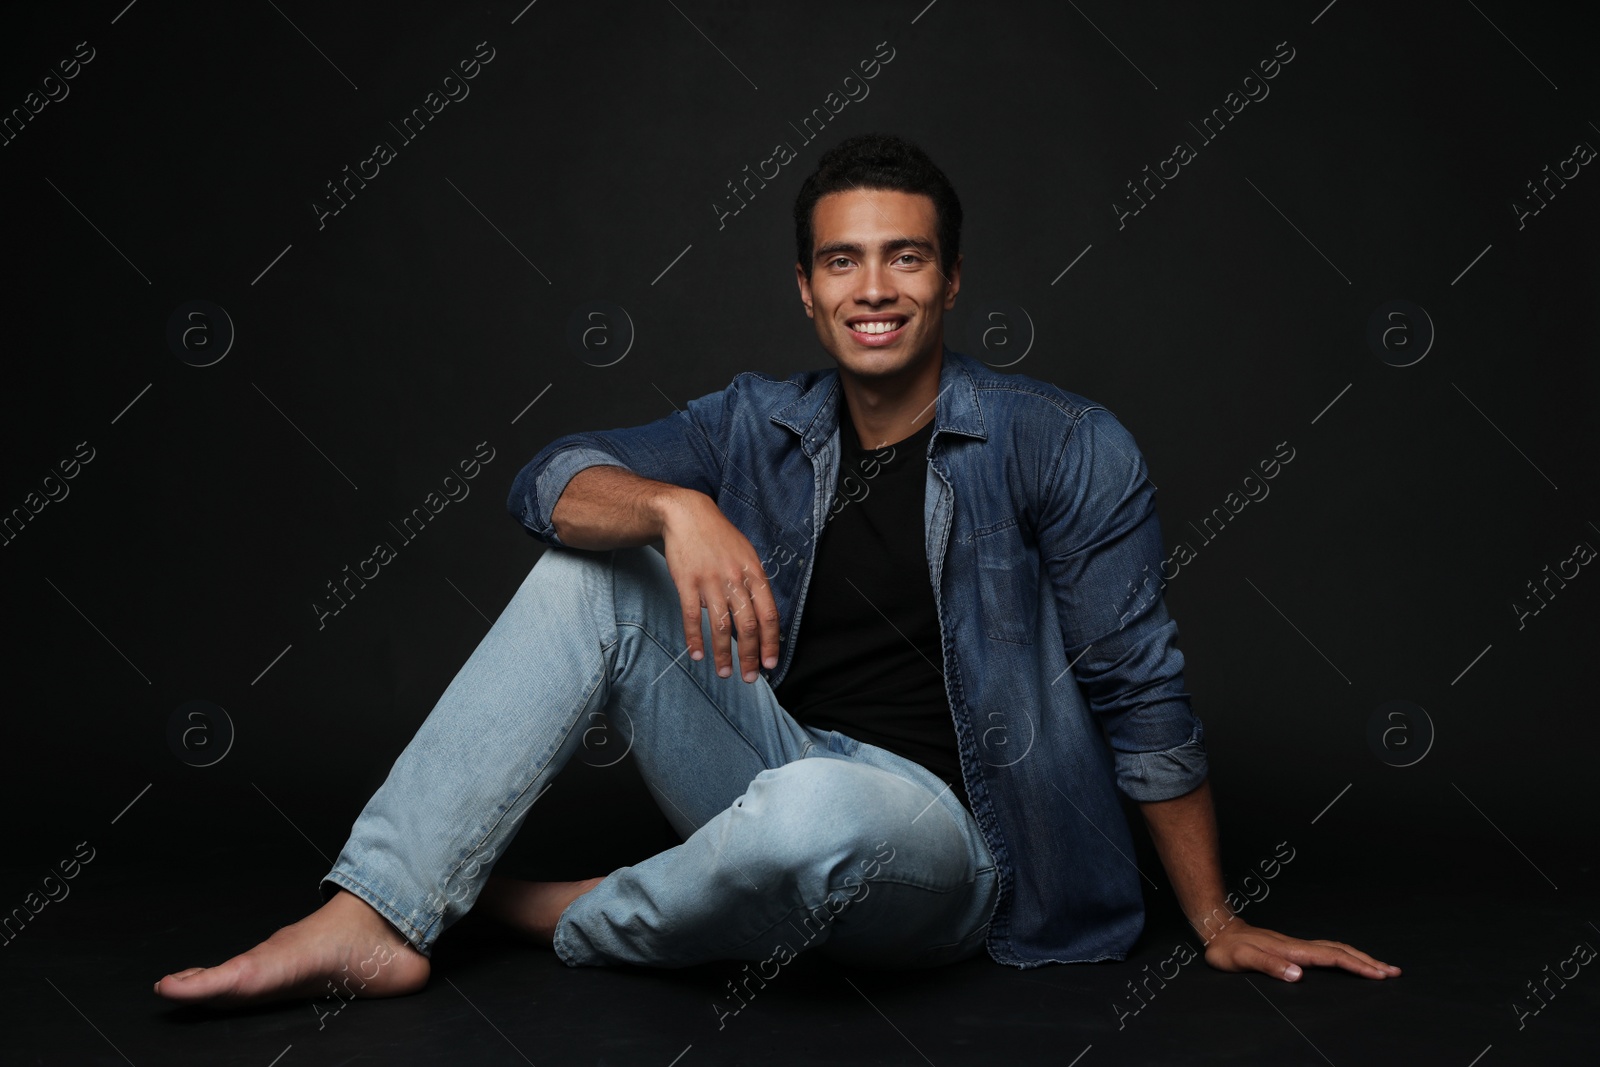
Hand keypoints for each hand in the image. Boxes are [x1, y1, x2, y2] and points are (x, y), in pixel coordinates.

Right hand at [658, 490, 780, 682]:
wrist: (687, 515)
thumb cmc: (720, 537)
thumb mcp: (747, 554)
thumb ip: (755, 584)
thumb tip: (762, 616)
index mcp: (754, 573)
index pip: (768, 614)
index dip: (771, 642)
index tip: (771, 663)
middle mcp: (735, 579)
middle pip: (748, 625)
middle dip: (750, 655)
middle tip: (750, 677)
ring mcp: (710, 581)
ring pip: (721, 626)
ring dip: (724, 654)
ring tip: (724, 673)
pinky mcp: (687, 583)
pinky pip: (693, 617)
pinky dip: (695, 639)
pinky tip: (698, 655)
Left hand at [1202, 918, 1400, 981]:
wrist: (1218, 930)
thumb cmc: (1228, 948)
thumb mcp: (1243, 959)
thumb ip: (1269, 966)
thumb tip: (1298, 975)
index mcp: (1292, 950)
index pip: (1331, 958)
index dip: (1356, 966)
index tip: (1379, 974)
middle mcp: (1298, 946)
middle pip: (1341, 951)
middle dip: (1368, 961)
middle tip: (1394, 971)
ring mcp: (1297, 945)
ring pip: (1336, 948)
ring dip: (1360, 957)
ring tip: (1381, 967)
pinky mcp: (1293, 947)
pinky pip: (1327, 950)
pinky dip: (1345, 955)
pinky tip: (1350, 960)